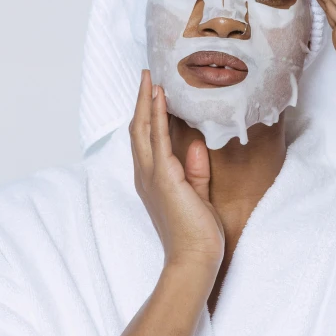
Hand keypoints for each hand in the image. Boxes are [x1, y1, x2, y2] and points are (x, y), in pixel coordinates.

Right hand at [129, 69, 224, 271]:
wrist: (194, 260)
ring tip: (150, 77)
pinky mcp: (163, 177)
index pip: (146, 139)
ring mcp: (152, 175)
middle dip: (142, 100)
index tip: (153, 91)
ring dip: (146, 100)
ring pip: (143, 128)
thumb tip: (196, 145)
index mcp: (153, 179)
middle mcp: (146, 174)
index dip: (147, 113)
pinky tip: (161, 97)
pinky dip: (158, 115)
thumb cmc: (197, 235)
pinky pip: (158, 138)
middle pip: (138, 128)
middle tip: (147, 75)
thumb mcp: (198, 196)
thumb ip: (195, 172)